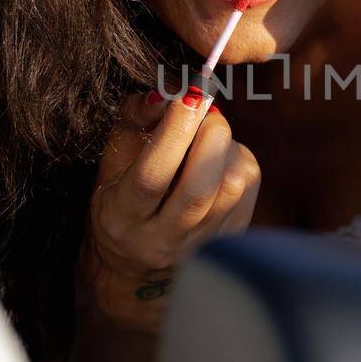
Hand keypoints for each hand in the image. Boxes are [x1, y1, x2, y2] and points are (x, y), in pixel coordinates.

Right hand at [76, 87, 260, 336]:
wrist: (135, 267)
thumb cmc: (122, 201)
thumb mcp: (112, 164)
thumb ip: (133, 122)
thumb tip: (166, 94)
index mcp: (123, 217)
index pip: (152, 177)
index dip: (174, 133)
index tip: (188, 96)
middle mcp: (161, 240)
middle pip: (200, 190)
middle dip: (211, 137)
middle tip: (207, 111)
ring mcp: (198, 247)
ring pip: (231, 189)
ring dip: (227, 147)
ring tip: (211, 137)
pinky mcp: (228, 242)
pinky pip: (248, 191)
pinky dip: (239, 162)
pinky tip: (221, 160)